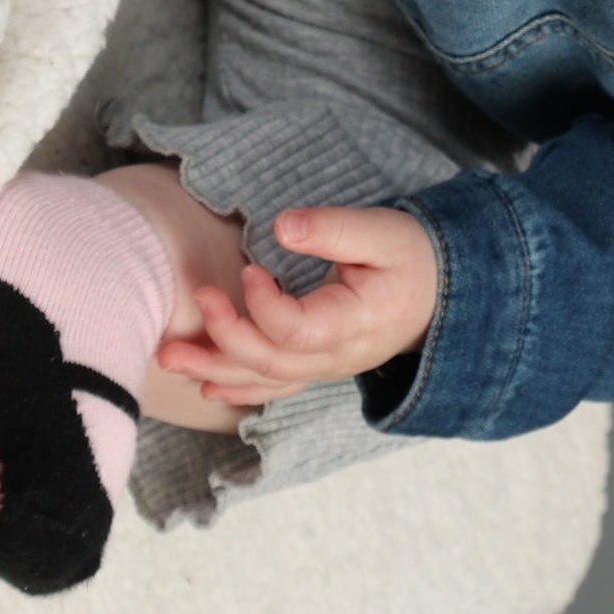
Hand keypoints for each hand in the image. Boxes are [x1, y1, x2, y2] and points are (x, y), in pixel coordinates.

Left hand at [155, 206, 438, 408]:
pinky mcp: (318, 366)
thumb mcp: (383, 232)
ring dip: (214, 370)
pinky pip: (274, 386)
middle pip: (271, 363)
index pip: (296, 331)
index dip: (263, 305)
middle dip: (223, 339)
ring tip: (169, 356)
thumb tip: (281, 226)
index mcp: (355, 324)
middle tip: (196, 300)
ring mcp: (327, 368)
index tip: (249, 268)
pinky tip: (206, 385)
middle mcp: (338, 357)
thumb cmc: (414, 259)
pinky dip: (238, 387)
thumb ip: (333, 228)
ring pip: (265, 381)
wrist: (445, 295)